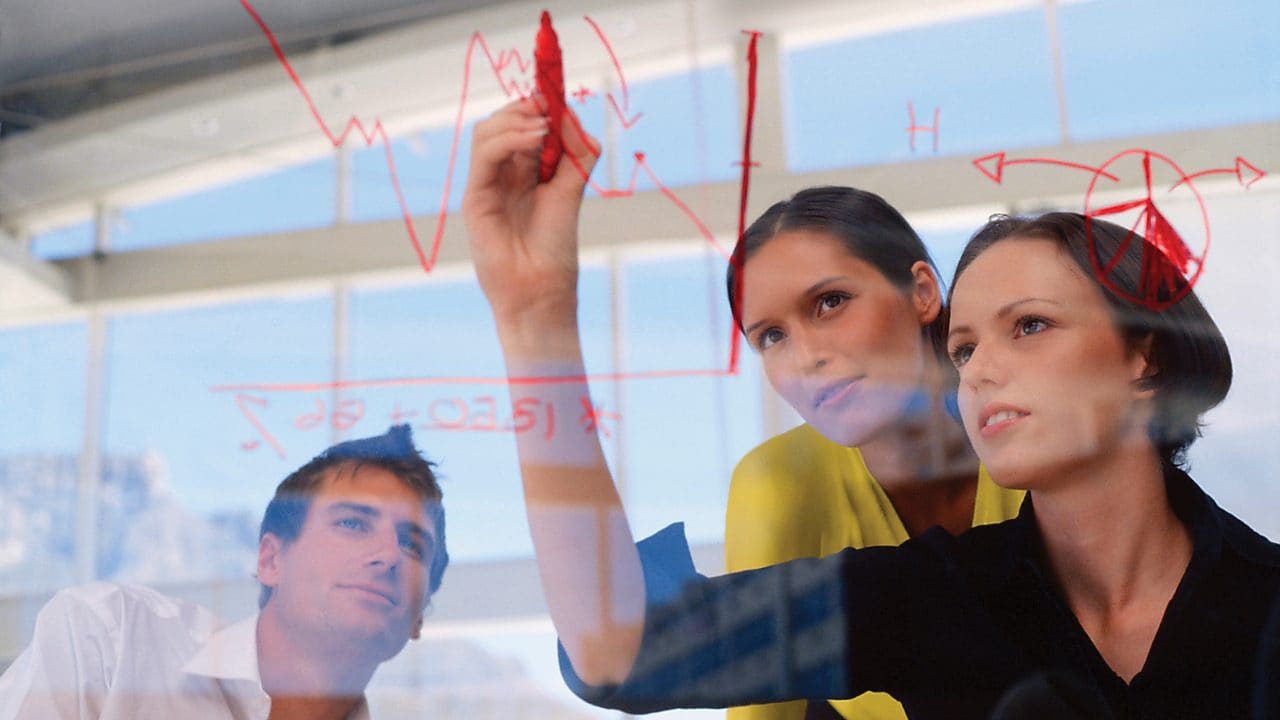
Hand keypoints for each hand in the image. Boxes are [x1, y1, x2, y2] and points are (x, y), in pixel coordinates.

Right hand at [462, 98, 600, 328]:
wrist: (540, 290)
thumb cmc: (555, 249)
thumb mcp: (573, 192)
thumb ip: (577, 154)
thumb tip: (570, 115)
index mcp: (525, 171)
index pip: (523, 124)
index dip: (538, 105)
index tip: (557, 94)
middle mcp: (503, 174)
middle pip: (502, 121)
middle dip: (526, 106)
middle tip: (549, 105)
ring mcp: (486, 184)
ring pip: (487, 131)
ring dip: (516, 120)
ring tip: (544, 128)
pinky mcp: (475, 197)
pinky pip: (484, 154)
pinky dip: (508, 139)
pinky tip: (535, 139)